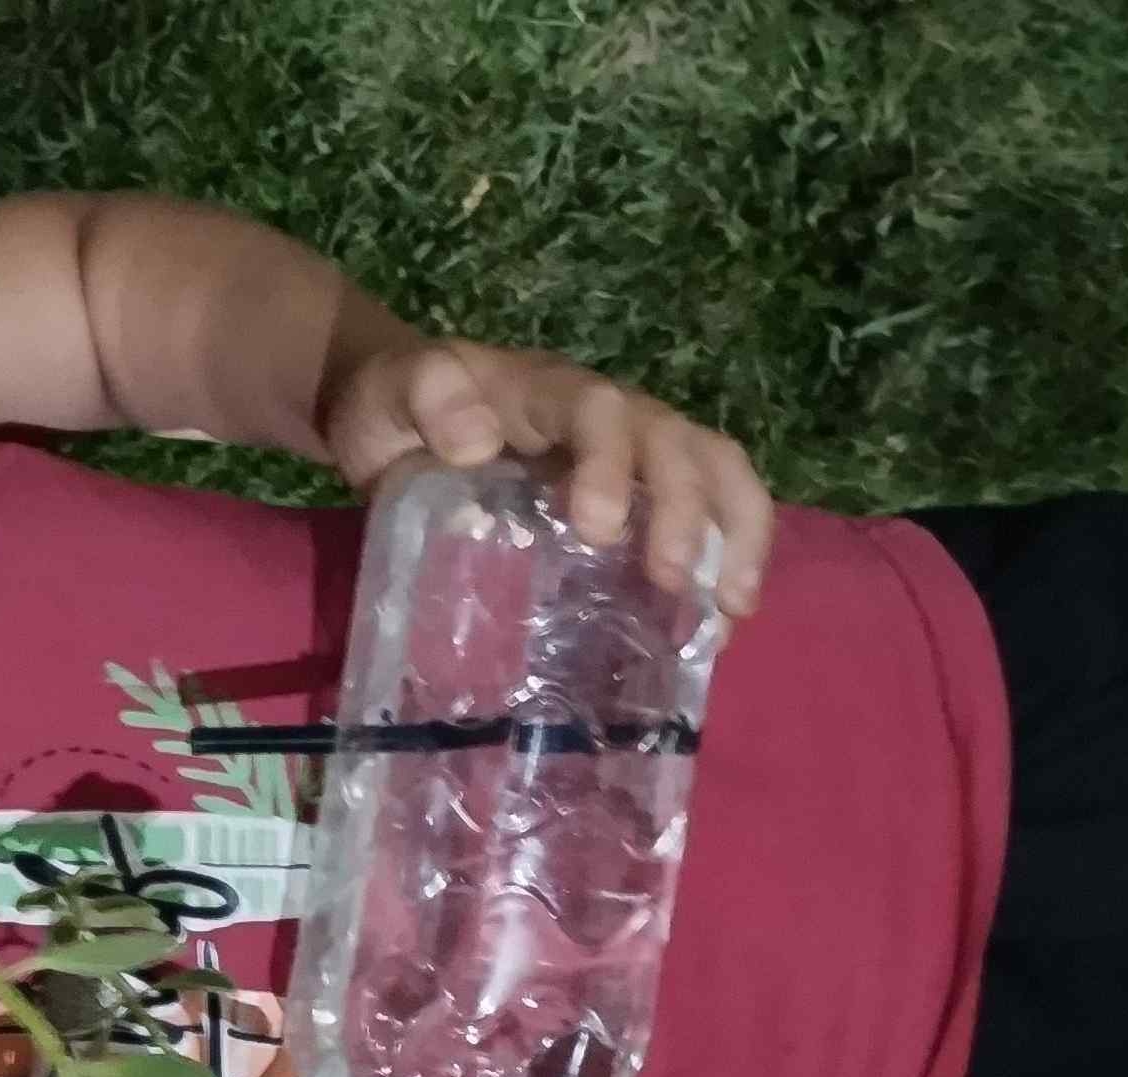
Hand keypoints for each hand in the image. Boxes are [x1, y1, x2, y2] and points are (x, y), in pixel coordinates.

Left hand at [321, 337, 775, 619]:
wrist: (397, 412)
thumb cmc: (395, 405)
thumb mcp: (390, 392)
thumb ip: (426, 399)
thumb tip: (479, 442)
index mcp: (548, 392)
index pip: (599, 411)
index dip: (612, 465)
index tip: (599, 529)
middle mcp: (609, 415)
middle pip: (677, 442)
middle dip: (687, 510)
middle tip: (673, 583)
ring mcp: (631, 453)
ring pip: (715, 469)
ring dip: (736, 534)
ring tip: (732, 610)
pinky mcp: (637, 494)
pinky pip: (705, 514)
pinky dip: (725, 564)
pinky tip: (711, 633)